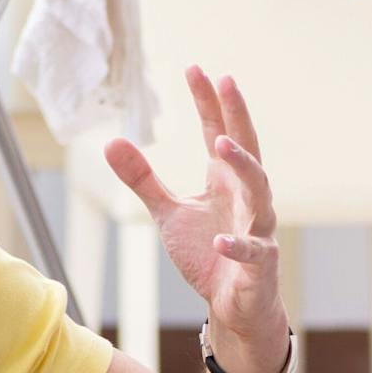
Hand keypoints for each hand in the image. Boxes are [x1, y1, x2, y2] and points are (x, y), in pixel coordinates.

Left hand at [104, 67, 287, 372]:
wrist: (234, 303)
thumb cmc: (209, 254)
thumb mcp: (168, 212)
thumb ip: (144, 179)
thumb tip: (111, 141)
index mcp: (225, 181)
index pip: (218, 132)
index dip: (208, 102)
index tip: (195, 68)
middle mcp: (246, 198)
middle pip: (246, 149)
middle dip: (236, 116)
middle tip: (226, 82)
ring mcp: (257, 229)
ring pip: (258, 192)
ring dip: (242, 167)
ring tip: (221, 145)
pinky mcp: (260, 263)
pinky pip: (251, 250)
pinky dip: (237, 245)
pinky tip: (219, 240)